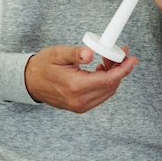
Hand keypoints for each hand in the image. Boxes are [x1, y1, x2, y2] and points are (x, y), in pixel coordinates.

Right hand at [23, 45, 138, 112]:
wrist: (29, 82)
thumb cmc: (42, 66)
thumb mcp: (58, 54)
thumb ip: (76, 53)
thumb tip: (90, 53)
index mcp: (75, 86)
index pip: (108, 80)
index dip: (123, 69)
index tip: (132, 59)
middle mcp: (79, 100)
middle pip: (111, 86)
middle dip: (119, 69)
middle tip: (118, 53)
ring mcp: (80, 106)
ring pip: (107, 92)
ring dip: (112, 76)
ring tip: (107, 60)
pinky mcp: (80, 107)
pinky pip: (100, 95)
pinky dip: (105, 83)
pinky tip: (100, 70)